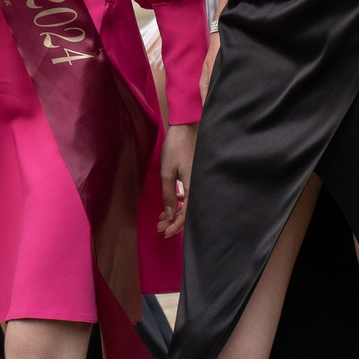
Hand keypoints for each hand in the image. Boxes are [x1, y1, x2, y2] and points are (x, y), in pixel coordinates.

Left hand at [158, 121, 196, 236]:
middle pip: (188, 213)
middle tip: (159, 226)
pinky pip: (190, 195)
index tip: (164, 232)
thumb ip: (167, 194)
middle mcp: (199, 187)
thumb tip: (168, 214)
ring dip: (175, 212)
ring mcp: (199, 182)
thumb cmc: (177, 147)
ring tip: (161, 217)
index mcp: (194, 188)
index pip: (186, 215)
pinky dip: (180, 202)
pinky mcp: (197, 176)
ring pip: (188, 204)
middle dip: (173, 222)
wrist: (187, 126)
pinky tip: (171, 202)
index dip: (175, 226)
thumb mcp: (167, 172)